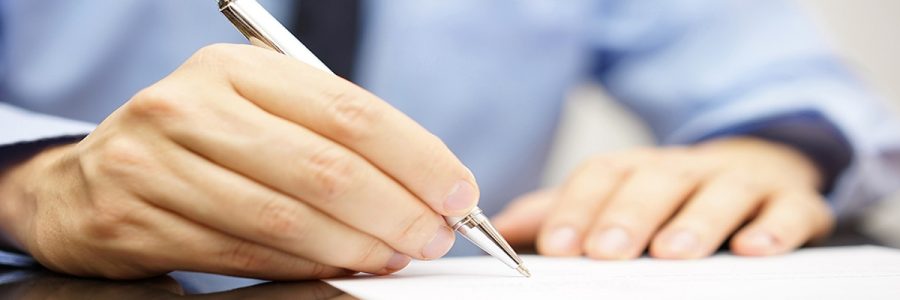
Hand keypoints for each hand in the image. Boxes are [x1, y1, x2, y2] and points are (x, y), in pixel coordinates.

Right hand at [0, 44, 478, 278]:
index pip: (349, 112)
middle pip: (324, 169)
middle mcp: (190, 107)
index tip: (457, 192)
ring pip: (288, 218)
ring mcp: (156, 165)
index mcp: (235, 69)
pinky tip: (341, 267)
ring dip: (359, 246)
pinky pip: (247, 254)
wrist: (85, 181)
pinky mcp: (136, 221)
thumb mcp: (257, 111)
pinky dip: (307, 266)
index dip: (416, 158)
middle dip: (396, 211)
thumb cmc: (199, 142)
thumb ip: (333, 138)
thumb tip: (424, 187)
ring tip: (396, 255)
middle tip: (434, 235)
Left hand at [492, 137, 833, 258]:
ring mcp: (737, 183)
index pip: (602, 175)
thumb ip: (564, 211)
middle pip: (655, 181)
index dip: (577, 207)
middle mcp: (684, 170)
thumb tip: (503, 228)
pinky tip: (753, 248)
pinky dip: (774, 227)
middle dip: (628, 215)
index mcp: (638, 168)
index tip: (557, 245)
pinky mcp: (788, 201)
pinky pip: (786, 210)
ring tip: (673, 251)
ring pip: (718, 193)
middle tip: (606, 251)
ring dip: (695, 221)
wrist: (756, 167)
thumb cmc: (670, 194)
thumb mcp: (616, 196)